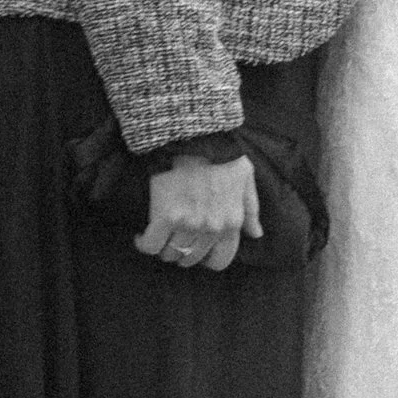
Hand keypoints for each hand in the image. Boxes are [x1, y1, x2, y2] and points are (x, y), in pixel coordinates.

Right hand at [137, 153, 260, 272]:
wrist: (195, 136)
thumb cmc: (222, 154)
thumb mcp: (245, 179)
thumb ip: (251, 209)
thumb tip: (256, 234)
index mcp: (232, 221)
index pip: (220, 260)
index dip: (206, 259)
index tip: (197, 250)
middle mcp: (211, 228)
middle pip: (192, 259)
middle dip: (183, 253)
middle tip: (175, 240)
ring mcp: (188, 224)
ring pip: (171, 254)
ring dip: (164, 249)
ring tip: (160, 236)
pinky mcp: (165, 216)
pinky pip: (151, 245)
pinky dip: (144, 244)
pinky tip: (141, 236)